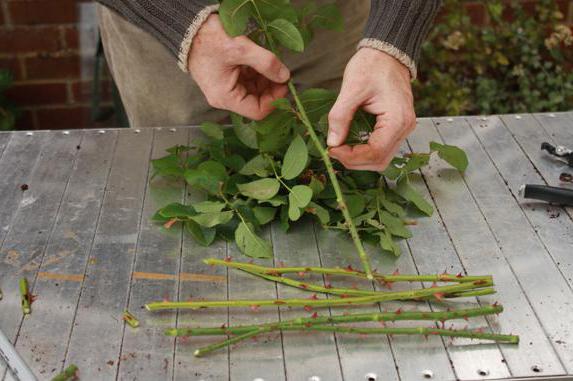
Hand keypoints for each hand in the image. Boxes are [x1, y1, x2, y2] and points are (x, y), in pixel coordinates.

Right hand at [188, 15, 289, 119]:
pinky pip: (248, 81)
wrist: (189, 27)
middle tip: (281, 71)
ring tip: (271, 63)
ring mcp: (226, 88)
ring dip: (266, 80)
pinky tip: (261, 61)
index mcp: (226, 97)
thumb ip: (265, 63)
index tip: (284, 83)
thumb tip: (285, 76)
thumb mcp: (240, 49)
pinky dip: (258, 73)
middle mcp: (226, 97)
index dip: (274, 100)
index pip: (258, 111)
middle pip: (257, 101)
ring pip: (254, 91)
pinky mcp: (227, 78)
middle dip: (271, 88)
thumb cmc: (209, 40)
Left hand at [327, 48, 415, 170]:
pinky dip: (364, 151)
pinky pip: (381, 148)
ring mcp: (402, 129)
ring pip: (381, 158)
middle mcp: (405, 128)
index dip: (352, 157)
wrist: (387, 53)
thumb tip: (332, 143)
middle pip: (379, 161)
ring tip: (340, 148)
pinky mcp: (396, 127)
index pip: (375, 152)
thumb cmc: (372, 66)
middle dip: (354, 161)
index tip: (331, 149)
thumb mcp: (351, 89)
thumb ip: (340, 117)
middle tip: (333, 150)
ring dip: (359, 159)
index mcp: (398, 119)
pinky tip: (349, 144)